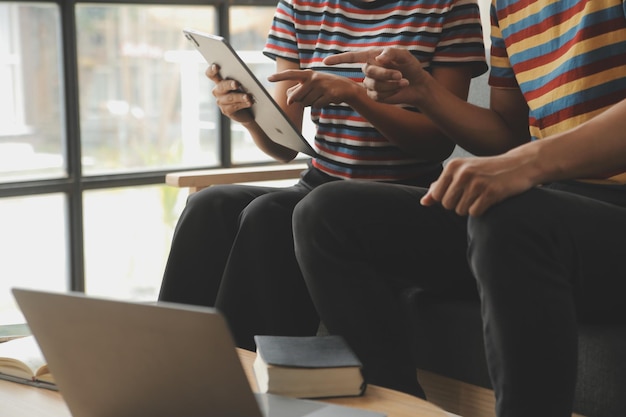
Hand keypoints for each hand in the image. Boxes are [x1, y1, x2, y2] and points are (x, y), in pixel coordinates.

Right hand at [206, 64, 253, 123]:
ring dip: (240, 97)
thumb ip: (244, 78)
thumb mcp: (244, 83)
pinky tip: (249, 102)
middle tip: (237, 84)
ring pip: (230, 97)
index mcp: (219, 80)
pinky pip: (234, 106)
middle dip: (229, 84)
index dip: (211, 70)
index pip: (211, 74)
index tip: (216, 66)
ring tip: (248, 97)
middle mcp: (217, 90)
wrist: (248, 110)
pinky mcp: (226, 110)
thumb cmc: (245, 92)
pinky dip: (243, 104)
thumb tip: (253, 76)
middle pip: (221, 86)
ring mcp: (220, 101)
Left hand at [267, 69, 362, 107]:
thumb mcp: (312, 83)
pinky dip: (319, 105)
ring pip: (306, 103)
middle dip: (299, 101)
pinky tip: (325, 100)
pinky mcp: (329, 94)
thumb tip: (288, 97)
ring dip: (310, 103)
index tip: (268, 78)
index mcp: (308, 74)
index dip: (279, 77)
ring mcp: (322, 86)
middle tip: (308, 97)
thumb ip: (299, 88)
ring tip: (318, 97)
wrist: (346, 88)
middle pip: (296, 96)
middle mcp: (313, 78)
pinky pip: (316, 106)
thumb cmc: (325, 86)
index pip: (291, 74)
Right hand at [323, 47, 426, 104]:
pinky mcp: (375, 96)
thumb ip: (391, 52)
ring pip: (373, 84)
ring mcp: (371, 84)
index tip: (325, 62)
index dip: (339, 59)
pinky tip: (399, 88)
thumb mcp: (404, 55)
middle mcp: (369, 69)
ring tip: (403, 81)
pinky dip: (390, 92)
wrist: (418, 84)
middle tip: (400, 74)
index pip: (352, 57)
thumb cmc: (411, 66)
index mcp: (372, 56)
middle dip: (385, 73)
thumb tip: (378, 58)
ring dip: (390, 84)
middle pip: (368, 71)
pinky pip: (377, 95)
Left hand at [420, 154, 537, 216]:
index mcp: (453, 166)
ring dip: (471, 207)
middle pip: (448, 205)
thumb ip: (440, 186)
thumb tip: (424, 202)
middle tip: (474, 193)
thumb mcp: (462, 172)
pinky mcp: (491, 192)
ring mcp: (477, 182)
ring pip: (461, 211)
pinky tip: (490, 199)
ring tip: (482, 194)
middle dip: (459, 204)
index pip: (437, 196)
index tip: (462, 190)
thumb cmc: (487, 170)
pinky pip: (475, 213)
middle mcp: (463, 173)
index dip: (448, 198)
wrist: (520, 165)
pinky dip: (481, 210)